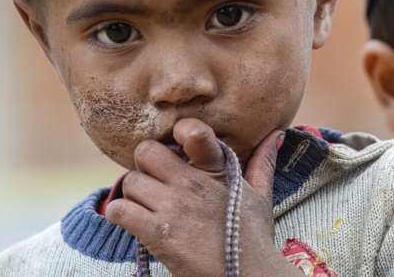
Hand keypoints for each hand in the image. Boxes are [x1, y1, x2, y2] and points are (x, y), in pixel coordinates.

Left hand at [105, 119, 301, 276]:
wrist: (247, 275)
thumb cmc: (253, 235)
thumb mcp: (261, 195)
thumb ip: (262, 161)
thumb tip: (274, 134)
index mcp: (215, 168)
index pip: (192, 131)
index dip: (177, 133)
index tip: (176, 146)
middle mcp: (191, 182)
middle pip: (145, 151)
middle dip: (145, 164)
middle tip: (153, 178)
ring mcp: (172, 207)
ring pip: (130, 181)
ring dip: (133, 193)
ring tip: (146, 204)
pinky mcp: (155, 234)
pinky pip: (119, 210)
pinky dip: (119, 213)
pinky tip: (133, 219)